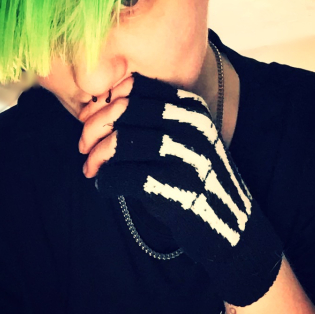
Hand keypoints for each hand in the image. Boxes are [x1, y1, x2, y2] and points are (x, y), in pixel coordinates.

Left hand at [80, 72, 282, 306]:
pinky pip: (123, 177)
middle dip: (94, 127)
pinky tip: (105, 185)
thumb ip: (151, 121)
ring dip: (96, 156)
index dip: (105, 101)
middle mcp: (191, 126)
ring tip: (91, 168)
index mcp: (192, 108)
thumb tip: (94, 112)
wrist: (231, 227)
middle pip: (125, 110)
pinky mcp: (176, 190)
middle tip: (83, 146)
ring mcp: (186, 157)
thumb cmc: (195, 179)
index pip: (136, 86)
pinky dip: (105, 180)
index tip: (91, 118)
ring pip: (120, 142)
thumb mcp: (184, 139)